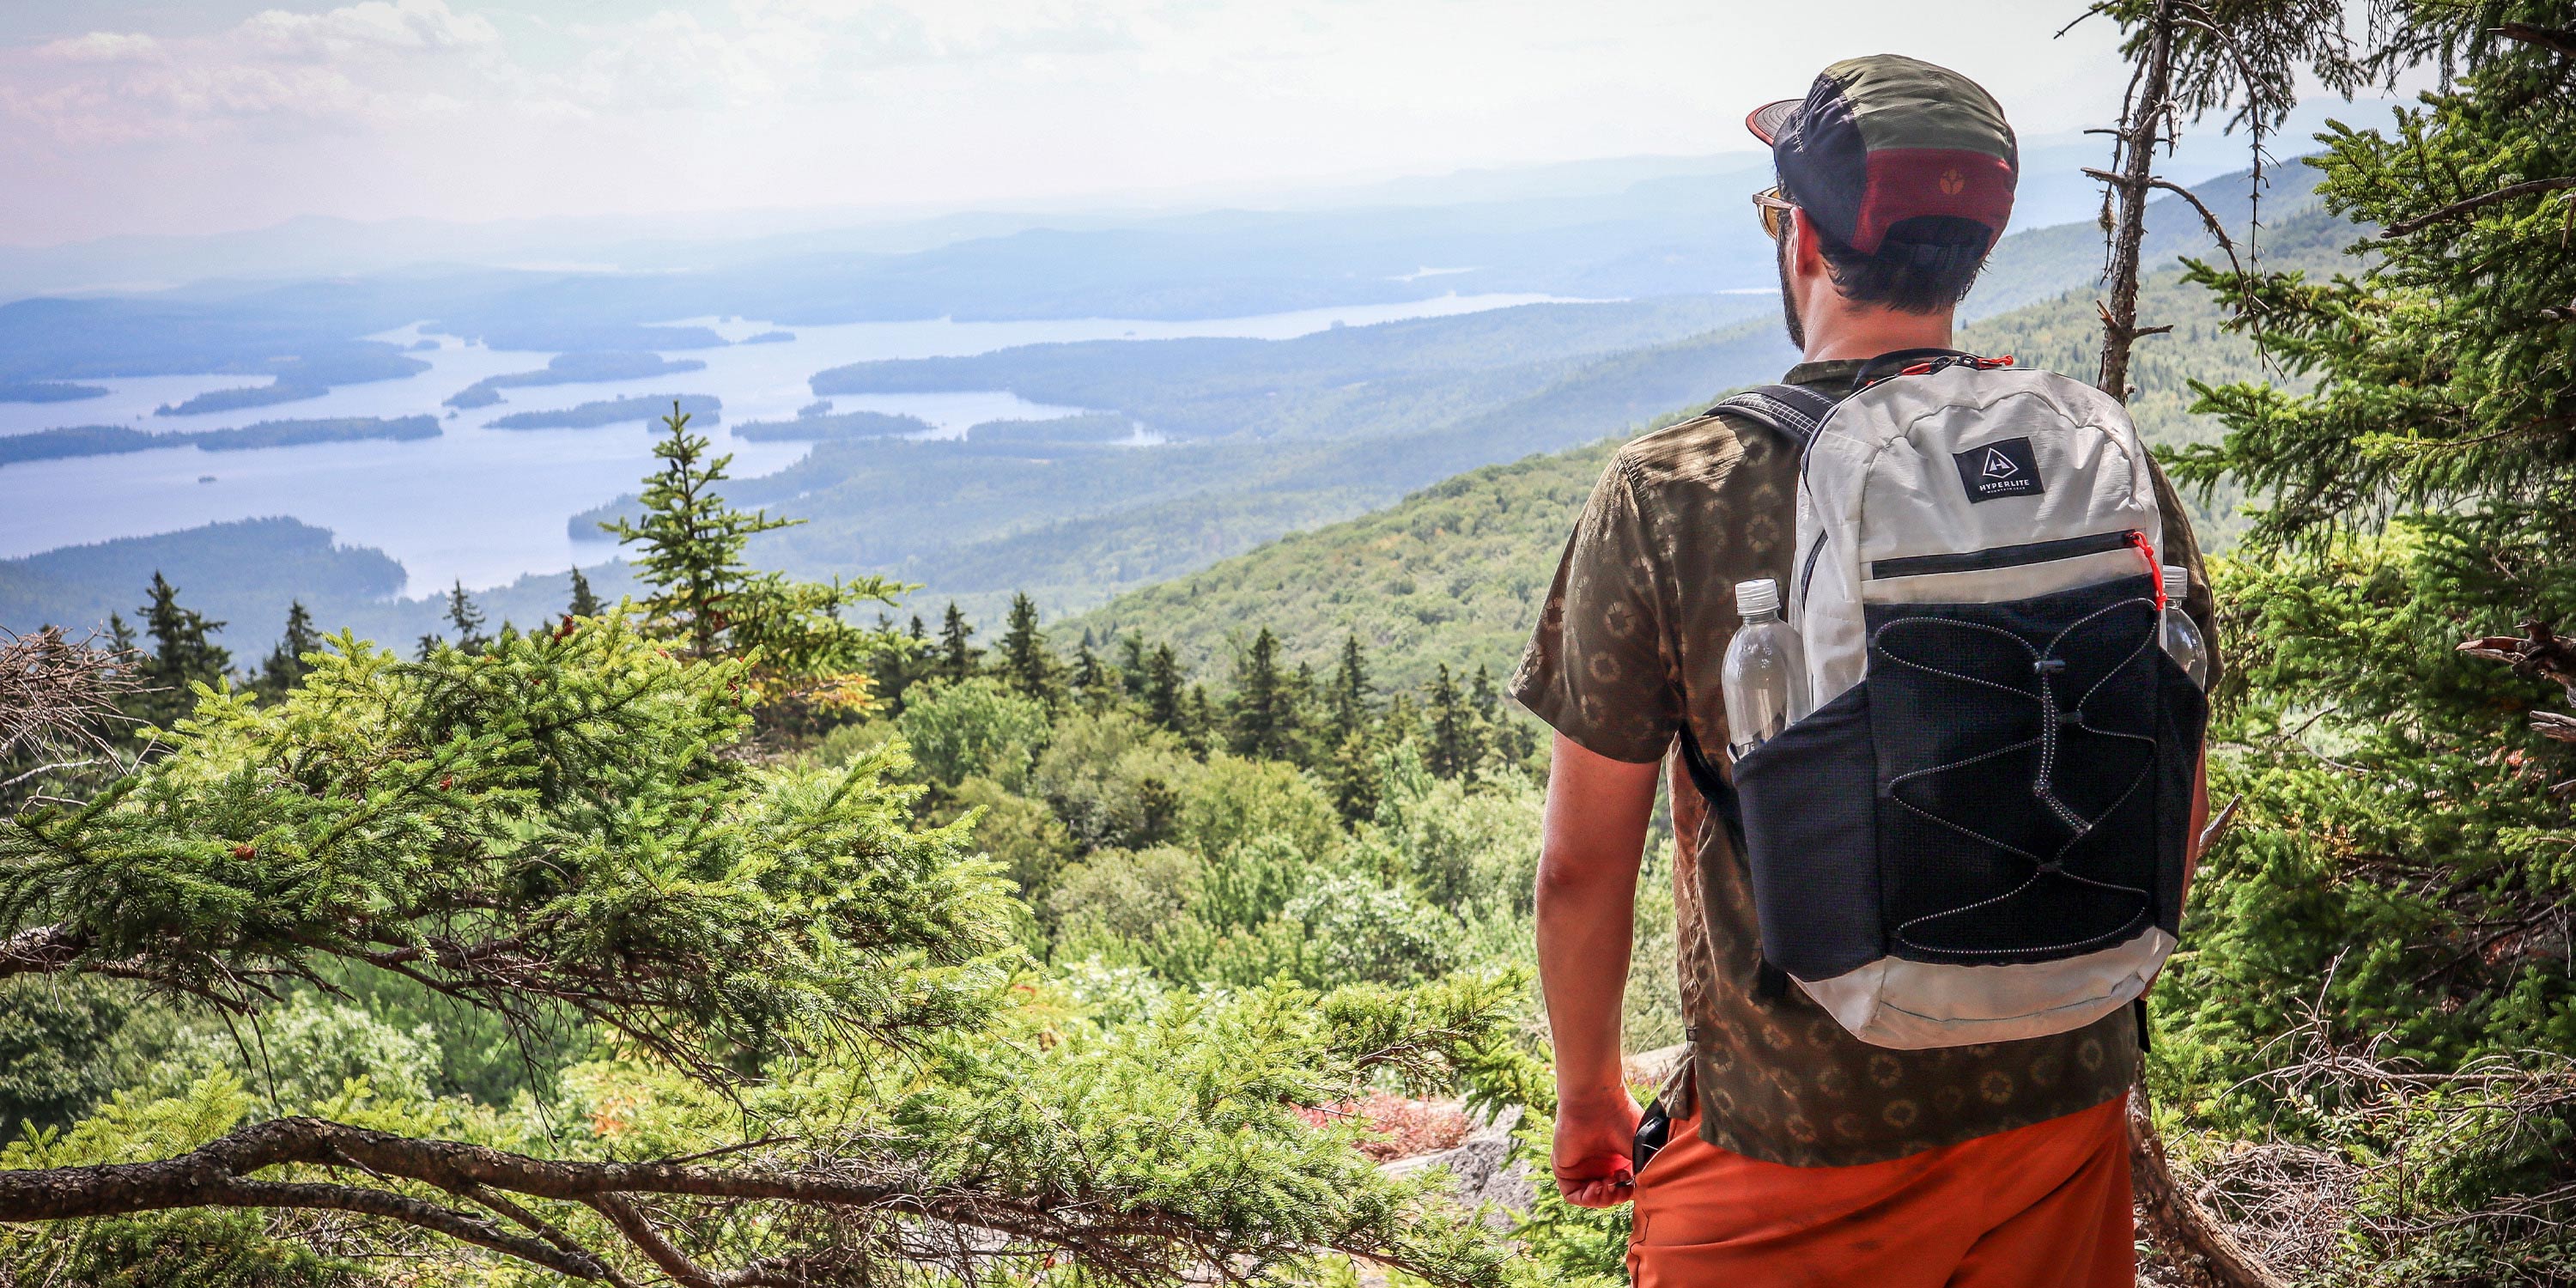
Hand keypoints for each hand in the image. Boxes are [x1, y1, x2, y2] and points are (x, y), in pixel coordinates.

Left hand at [1551, 1089, 1641, 1207]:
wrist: (1596, 1102)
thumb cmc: (1622, 1118)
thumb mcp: (1640, 1149)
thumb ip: (1643, 1171)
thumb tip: (1649, 1191)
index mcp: (1618, 1160)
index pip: (1623, 1189)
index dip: (1629, 1193)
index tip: (1635, 1184)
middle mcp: (1600, 1165)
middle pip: (1607, 1196)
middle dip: (1616, 1197)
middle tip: (1620, 1184)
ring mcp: (1582, 1168)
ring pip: (1591, 1198)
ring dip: (1603, 1199)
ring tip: (1609, 1184)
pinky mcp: (1564, 1169)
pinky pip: (1572, 1195)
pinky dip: (1586, 1199)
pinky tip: (1597, 1187)